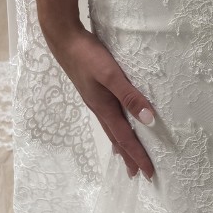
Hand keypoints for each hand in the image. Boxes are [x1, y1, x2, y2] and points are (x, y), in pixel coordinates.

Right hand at [41, 20, 156, 179]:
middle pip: (117, 138)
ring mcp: (94, 100)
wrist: (63, 38)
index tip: (149, 173)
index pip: (125, 138)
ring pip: (111, 129)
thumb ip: (130, 95)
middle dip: (129, 156)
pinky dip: (115, 129)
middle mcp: (99, 108)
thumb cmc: (87, 54)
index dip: (138, 155)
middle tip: (139, 174)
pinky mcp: (93, 91)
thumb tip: (149, 119)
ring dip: (121, 145)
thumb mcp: (111, 74)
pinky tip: (115, 124)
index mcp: (104, 108)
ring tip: (127, 157)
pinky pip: (108, 117)